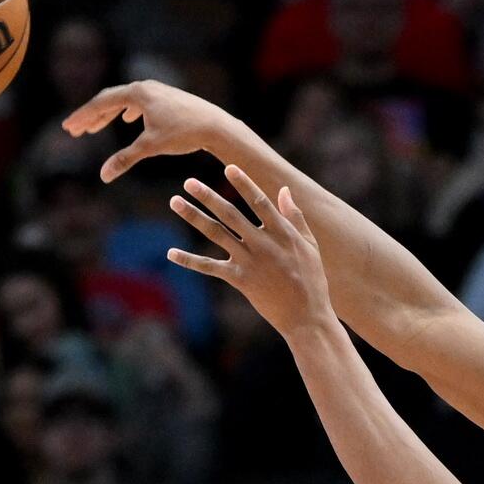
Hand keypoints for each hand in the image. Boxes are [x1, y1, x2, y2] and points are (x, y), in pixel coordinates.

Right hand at [62, 80, 241, 181]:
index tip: (68, 128)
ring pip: (124, 101)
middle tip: (74, 130)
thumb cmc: (184, 133)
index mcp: (136, 94)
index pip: (101, 103)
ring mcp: (156, 90)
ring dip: (107, 114)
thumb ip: (125, 159)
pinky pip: (138, 102)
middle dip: (91, 116)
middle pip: (109, 99)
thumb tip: (103, 176)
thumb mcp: (150, 147)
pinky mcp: (166, 97)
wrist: (215, 125)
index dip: (83, 117)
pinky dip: (126, 111)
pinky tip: (127, 119)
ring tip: (94, 128)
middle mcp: (144, 87)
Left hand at [169, 165, 334, 336]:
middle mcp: (263, 243)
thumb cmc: (311, 279)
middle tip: (189, 181)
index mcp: (282, 232)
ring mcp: (249, 261)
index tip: (228, 167)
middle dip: (208, 196)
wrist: (306, 316)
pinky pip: (210, 267)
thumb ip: (296, 216)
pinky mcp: (239, 280)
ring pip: (216, 234)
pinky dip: (189, 260)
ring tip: (175, 202)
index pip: (259, 201)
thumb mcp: (309, 245)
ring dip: (193, 216)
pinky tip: (171, 253)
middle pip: (230, 214)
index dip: (243, 183)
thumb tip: (284, 190)